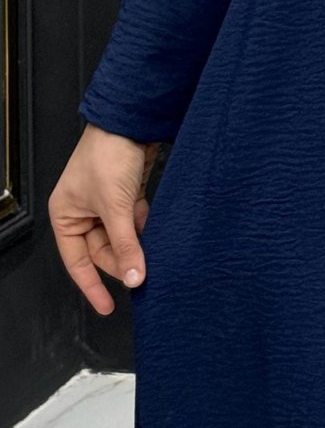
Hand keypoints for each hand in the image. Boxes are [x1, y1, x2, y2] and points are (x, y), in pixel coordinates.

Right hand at [48, 124, 160, 313]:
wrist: (130, 120)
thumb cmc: (107, 155)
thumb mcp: (115, 207)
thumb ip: (126, 245)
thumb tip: (135, 277)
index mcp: (66, 216)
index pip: (78, 262)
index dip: (93, 286)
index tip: (108, 307)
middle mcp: (82, 211)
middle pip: (103, 250)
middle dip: (123, 260)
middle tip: (143, 274)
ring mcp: (105, 202)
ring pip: (120, 236)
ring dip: (136, 244)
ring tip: (152, 255)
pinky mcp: (125, 192)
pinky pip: (133, 220)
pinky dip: (143, 226)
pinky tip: (155, 230)